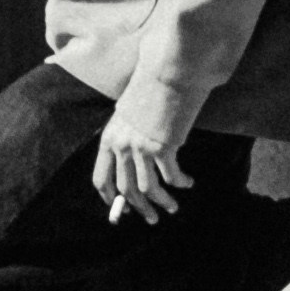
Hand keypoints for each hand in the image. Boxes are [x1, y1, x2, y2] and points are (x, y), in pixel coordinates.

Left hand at [94, 94, 193, 227]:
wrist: (170, 71)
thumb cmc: (153, 83)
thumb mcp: (130, 109)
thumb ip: (128, 131)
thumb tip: (135, 152)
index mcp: (109, 137)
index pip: (101, 178)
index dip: (110, 198)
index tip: (121, 209)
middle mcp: (121, 146)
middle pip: (126, 189)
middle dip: (139, 208)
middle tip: (151, 219)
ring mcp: (140, 148)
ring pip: (148, 189)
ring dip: (162, 203)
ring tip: (172, 208)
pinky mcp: (162, 147)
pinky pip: (170, 177)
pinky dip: (180, 183)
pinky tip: (188, 183)